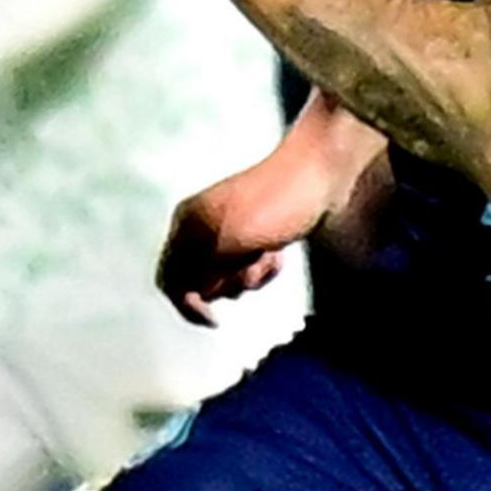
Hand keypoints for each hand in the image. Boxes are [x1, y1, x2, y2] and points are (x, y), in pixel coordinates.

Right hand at [158, 144, 340, 325]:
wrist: (322, 171)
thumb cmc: (276, 202)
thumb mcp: (232, 240)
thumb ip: (202, 270)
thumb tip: (189, 295)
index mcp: (187, 223)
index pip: (169, 280)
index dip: (187, 304)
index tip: (215, 318)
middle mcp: (202, 227)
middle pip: (201, 284)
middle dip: (229, 283)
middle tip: (251, 263)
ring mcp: (229, 232)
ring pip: (229, 279)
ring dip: (251, 276)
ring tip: (268, 255)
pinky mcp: (255, 237)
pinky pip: (251, 270)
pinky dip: (265, 269)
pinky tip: (278, 253)